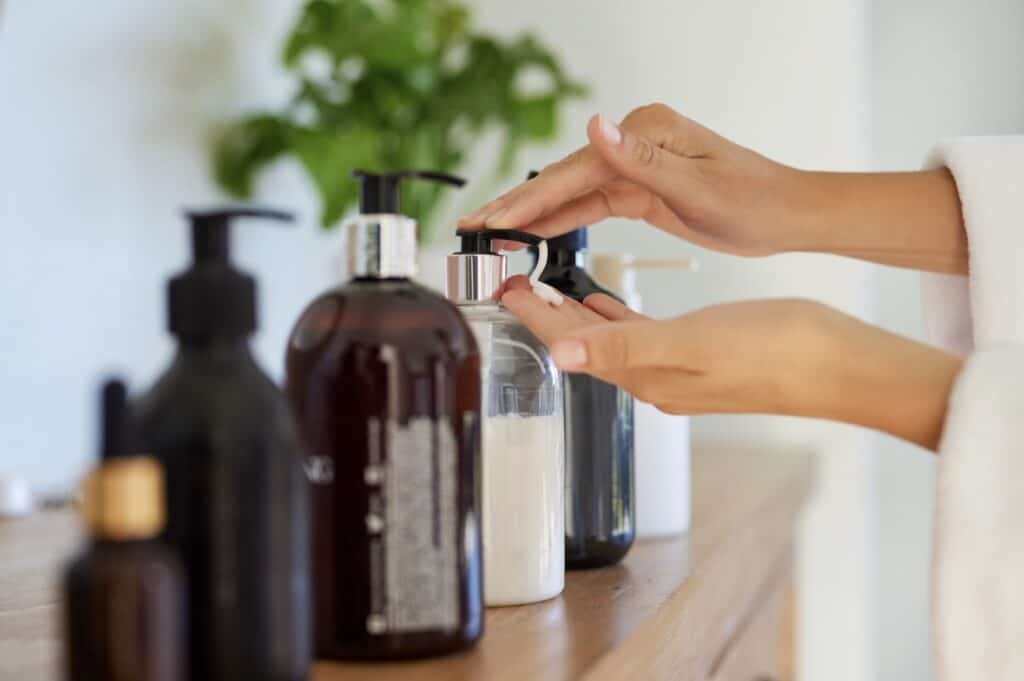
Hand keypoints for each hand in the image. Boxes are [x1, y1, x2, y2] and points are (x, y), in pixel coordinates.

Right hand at [460, 104, 966, 272]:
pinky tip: (536, 234)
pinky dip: (563, 219)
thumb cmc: (754, 202)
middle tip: (471, 228)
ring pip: (572, 192)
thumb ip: (641, 159)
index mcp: (646, 132)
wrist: (787, 215)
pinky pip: (592, 204)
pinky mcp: (641, 185)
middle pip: (563, 177)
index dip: (528, 199)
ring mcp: (637, 161)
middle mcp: (635, 140)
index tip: (491, 221)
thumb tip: (594, 127)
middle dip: (516, 205)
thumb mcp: (697, 188)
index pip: (574, 169)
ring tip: (492, 234)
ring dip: (533, 215)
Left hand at [501, 278, 962, 449]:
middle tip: (514, 280)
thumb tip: (561, 355)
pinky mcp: (698, 354)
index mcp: (647, 373)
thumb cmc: (775, 351)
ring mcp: (676, 368)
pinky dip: (614, 317)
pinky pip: (639, 333)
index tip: (503, 287)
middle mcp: (653, 376)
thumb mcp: (694, 344)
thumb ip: (626, 347)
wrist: (837, 365)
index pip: (572, 342)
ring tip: (546, 286)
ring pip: (607, 338)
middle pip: (582, 342)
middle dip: (545, 314)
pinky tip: (606, 302)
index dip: (535, 314)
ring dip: (575, 315)